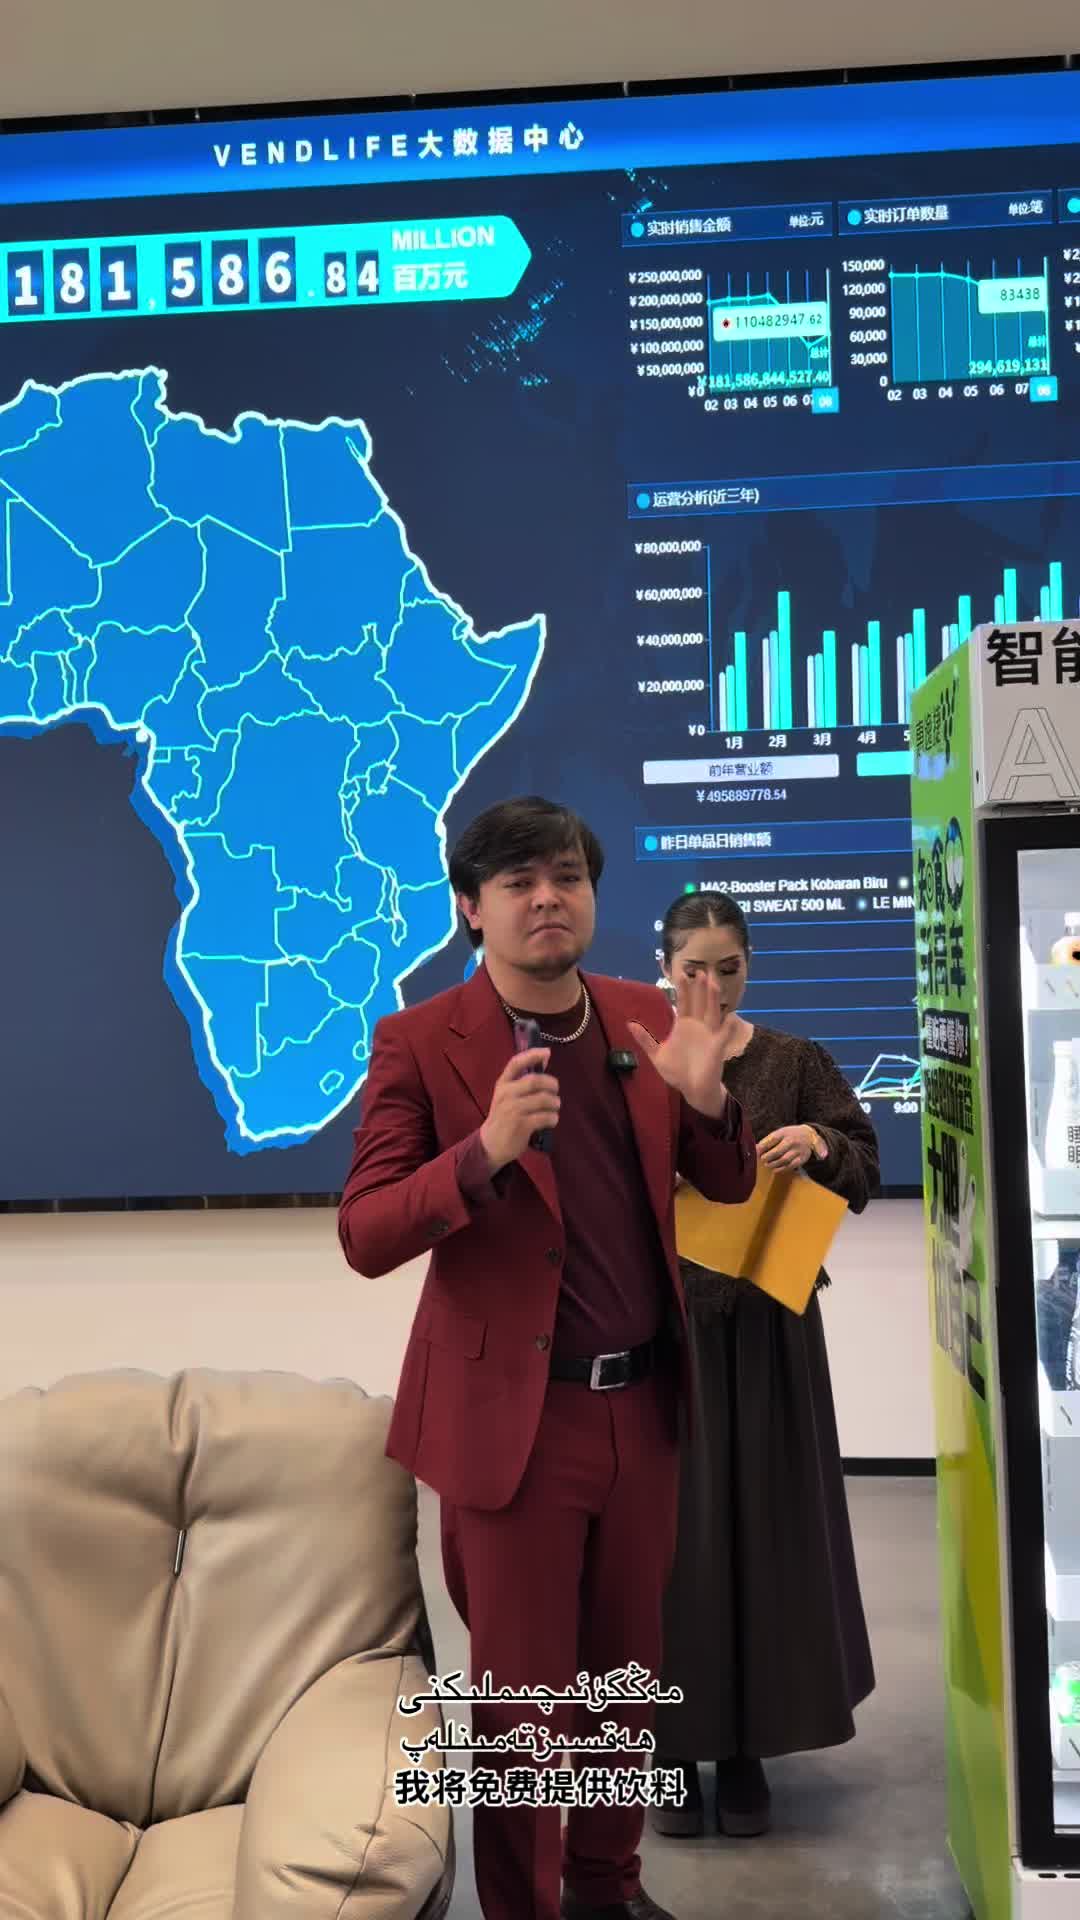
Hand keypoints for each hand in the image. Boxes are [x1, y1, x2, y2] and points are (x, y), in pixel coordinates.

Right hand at [479, 1049, 560, 1174]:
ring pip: (543, 1099)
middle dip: (551, 1084)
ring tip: (554, 1107)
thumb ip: (522, 1081)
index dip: (532, 1055)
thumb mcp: (506, 1097)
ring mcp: (513, 1110)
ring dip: (555, 1103)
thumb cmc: (503, 1117)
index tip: (547, 1052)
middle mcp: (506, 1094)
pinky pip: (545, 1117)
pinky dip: (553, 1118)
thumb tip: (544, 1059)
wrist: (490, 1144)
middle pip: (535, 1081)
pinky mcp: (521, 1125)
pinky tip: (551, 1120)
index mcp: (502, 1084)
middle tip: (555, 1091)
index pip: (516, 1063)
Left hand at [628, 971, 739, 1118]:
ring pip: (712, 1012)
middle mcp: (698, 1026)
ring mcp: (709, 1035)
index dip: (683, 988)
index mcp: (684, 1025)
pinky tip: (731, 1017)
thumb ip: (646, 1039)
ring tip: (713, 982)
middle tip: (700, 969)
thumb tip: (629, 1024)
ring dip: (713, 998)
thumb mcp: (657, 1055)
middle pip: (700, 1002)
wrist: (692, 1090)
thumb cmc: (677, 1071)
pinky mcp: (717, 1048)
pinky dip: (729, 1027)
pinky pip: (724, 1035)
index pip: (684, 1002)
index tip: (681, 973)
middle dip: (700, 986)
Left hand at [757, 1124, 827, 1171]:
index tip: (756, 1152)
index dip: (762, 1147)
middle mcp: (792, 1141)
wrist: (809, 1135)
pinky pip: (791, 1166)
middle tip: (762, 1159)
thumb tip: (756, 1149)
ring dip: (773, 1164)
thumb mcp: (780, 1132)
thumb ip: (768, 1140)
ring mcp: (798, 1150)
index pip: (772, 1140)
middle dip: (767, 1157)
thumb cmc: (790, 1134)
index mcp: (785, 1133)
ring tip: (767, 1164)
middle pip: (778, 1151)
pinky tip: (775, 1169)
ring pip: (784, 1160)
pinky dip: (781, 1169)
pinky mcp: (802, 1158)